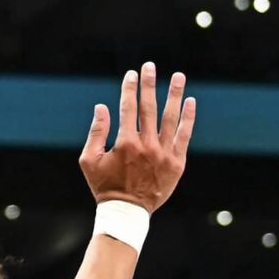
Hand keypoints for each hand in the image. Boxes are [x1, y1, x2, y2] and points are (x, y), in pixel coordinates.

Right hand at [79, 62, 195, 213]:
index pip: (127, 108)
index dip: (128, 89)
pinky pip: (184, 135)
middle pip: (149, 107)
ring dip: (174, 94)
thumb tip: (101, 107)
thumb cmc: (104, 186)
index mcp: (124, 143)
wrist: (127, 212)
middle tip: (150, 66)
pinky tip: (189, 101)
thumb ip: (95, 133)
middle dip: (149, 84)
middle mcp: (146, 145)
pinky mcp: (176, 162)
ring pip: (170, 117)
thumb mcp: (89, 162)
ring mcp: (164, 152)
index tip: (131, 74)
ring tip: (178, 76)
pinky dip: (188, 118)